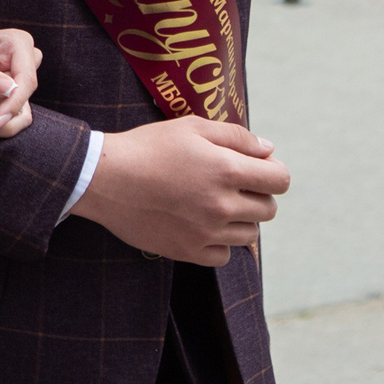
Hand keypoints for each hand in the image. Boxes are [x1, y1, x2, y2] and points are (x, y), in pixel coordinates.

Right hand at [69, 116, 288, 266]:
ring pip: (249, 234)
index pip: (280, 180)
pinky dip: (218, 243)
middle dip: (257, 195)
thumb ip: (236, 136)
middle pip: (269, 210)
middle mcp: (223, 205)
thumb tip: (269, 150)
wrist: (103, 179)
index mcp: (228, 170)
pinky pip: (224, 256)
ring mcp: (206, 232)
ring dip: (239, 220)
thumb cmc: (147, 147)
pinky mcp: (188, 252)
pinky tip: (200, 225)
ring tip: (212, 205)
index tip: (258, 169)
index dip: (273, 172)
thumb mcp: (191, 128)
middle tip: (230, 185)